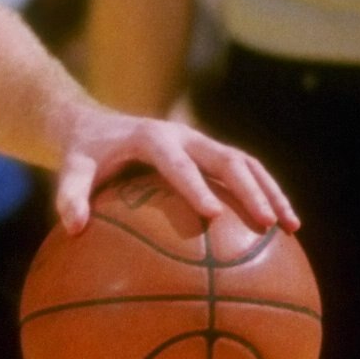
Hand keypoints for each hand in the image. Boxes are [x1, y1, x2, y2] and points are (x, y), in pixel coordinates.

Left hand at [54, 106, 295, 237]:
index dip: (196, 186)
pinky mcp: (210, 155)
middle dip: (251, 190)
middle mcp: (185, 135)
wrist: (95, 125)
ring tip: (291, 228)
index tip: (213, 214)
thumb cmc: (83, 154)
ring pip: (246, 164)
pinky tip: (278, 232)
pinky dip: (263, 196)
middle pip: (228, 159)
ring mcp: (202, 144)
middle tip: (268, 223)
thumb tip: (73, 229)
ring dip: (270, 192)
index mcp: (154, 137)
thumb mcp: (69, 170)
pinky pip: (244, 174)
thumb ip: (69, 195)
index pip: (178, 162)